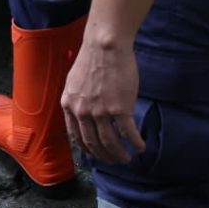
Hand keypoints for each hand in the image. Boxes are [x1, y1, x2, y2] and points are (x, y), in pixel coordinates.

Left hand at [61, 37, 143, 163]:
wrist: (105, 46)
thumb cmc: (92, 59)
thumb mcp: (73, 82)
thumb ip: (77, 99)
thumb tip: (83, 111)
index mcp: (68, 105)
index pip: (75, 135)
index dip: (86, 148)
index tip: (94, 154)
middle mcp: (81, 112)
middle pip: (92, 143)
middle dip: (104, 156)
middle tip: (114, 161)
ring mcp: (100, 111)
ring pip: (109, 142)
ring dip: (119, 154)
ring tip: (127, 159)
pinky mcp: (120, 108)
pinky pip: (128, 132)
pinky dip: (135, 142)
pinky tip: (140, 147)